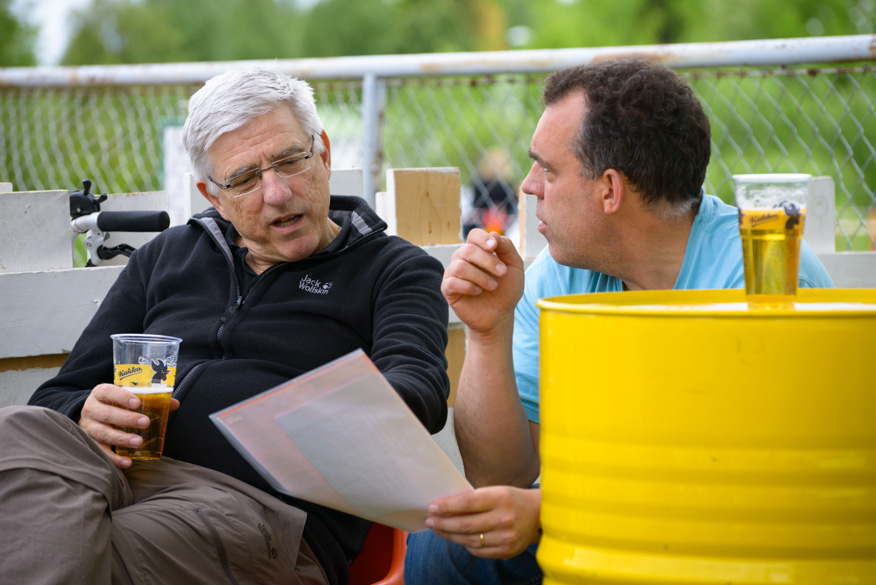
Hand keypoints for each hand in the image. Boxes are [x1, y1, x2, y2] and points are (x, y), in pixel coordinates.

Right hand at [79, 383, 179, 468]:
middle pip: (107, 414)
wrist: (93, 416)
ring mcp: (88, 427)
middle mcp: (91, 409)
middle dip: (126, 419)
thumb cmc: (115, 405)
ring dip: (121, 439)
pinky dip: (114, 458)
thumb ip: (150, 400)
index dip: (121, 396)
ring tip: (138, 442)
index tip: (137, 402)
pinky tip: (127, 461)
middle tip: (145, 422)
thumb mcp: (128, 398)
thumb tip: (174, 403)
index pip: (108, 391)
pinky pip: (100, 451)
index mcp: (101, 393)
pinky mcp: (89, 442)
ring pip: (103, 433)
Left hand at [425, 486, 540, 559]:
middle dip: (443, 523)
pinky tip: (457, 538)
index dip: (447, 506)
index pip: (466, 503)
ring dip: (450, 536)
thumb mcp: (496, 491)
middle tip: (429, 520)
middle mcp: (504, 518)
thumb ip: (474, 499)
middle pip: (465, 524)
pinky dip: (465, 544)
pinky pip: (479, 551)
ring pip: (469, 540)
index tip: (432, 507)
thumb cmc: (512, 499)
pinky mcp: (507, 551)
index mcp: (500, 498)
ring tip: (438, 530)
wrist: (541, 514)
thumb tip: (444, 507)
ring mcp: (506, 537)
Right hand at [441, 229, 523, 333]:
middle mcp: (463, 259)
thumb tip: (493, 234)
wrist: (501, 314)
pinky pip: (452, 282)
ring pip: (460, 266)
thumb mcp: (514, 266)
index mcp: (478, 250)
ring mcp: (453, 273)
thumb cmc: (507, 289)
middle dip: (488, 261)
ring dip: (480, 276)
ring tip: (492, 286)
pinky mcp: (448, 289)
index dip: (482, 238)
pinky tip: (478, 292)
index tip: (494, 247)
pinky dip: (468, 287)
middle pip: (468, 250)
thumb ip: (507, 247)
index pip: (474, 235)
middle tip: (502, 272)